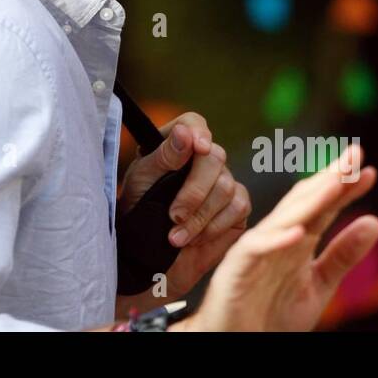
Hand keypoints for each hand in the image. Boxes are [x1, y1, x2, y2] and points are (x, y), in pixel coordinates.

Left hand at [116, 113, 250, 305]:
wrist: (149, 253)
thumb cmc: (140, 210)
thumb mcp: (143, 181)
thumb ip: (164, 156)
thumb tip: (185, 133)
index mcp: (177, 144)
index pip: (193, 124)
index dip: (199, 132)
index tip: (199, 147)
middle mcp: (204, 159)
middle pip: (215, 157)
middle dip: (194, 191)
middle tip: (174, 216)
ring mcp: (224, 181)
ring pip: (226, 187)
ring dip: (199, 217)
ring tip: (176, 237)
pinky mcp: (237, 206)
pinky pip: (238, 208)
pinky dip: (214, 227)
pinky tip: (195, 238)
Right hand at [177, 143, 377, 331]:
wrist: (234, 342)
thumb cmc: (270, 315)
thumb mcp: (319, 285)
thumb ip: (343, 255)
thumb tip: (375, 221)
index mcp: (295, 239)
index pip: (322, 206)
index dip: (344, 188)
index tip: (369, 171)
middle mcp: (275, 237)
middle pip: (304, 201)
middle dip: (330, 178)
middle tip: (355, 155)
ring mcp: (255, 250)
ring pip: (284, 219)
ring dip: (310, 201)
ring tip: (336, 183)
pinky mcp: (236, 269)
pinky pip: (257, 250)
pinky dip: (277, 241)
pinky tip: (300, 233)